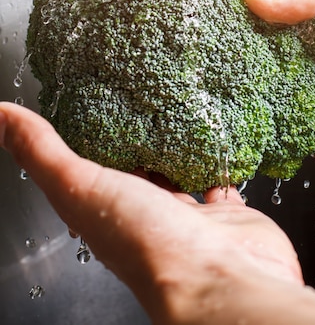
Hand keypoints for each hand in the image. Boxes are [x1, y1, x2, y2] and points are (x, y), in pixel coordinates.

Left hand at [0, 101, 314, 323]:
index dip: (85, 145)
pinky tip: (214, 143)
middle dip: (133, 146)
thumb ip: (42, 151)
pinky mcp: (223, 216)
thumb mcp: (81, 187)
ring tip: (173, 116)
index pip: (87, 173)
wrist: (224, 277)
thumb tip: (0, 116)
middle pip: (134, 176)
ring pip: (176, 178)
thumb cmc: (151, 247)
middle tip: (133, 107)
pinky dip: (215, 165)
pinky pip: (217, 184)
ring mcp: (185, 218)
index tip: (84, 111)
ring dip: (174, 152)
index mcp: (104, 214)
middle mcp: (143, 218)